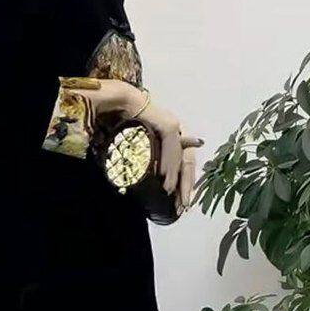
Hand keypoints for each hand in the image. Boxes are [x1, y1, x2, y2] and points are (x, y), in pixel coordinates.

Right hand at [133, 95, 202, 210]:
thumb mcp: (142, 146)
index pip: (184, 164)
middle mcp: (178, 133)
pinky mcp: (169, 126)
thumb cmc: (128, 123)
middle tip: (184, 206)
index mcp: (174, 139)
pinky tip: (165, 179)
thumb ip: (152, 159)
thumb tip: (155, 178)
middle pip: (187, 164)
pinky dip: (169, 165)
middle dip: (185, 187)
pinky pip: (172, 150)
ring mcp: (176, 128)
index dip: (184, 183)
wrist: (123, 104)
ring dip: (177, 179)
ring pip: (181, 159)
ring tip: (171, 194)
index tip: (182, 201)